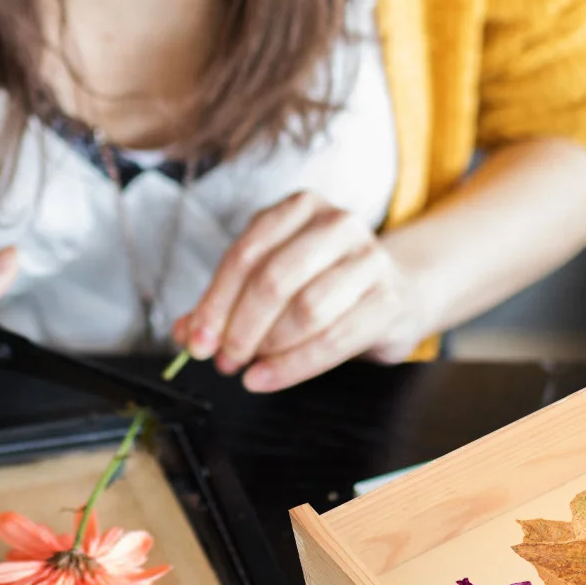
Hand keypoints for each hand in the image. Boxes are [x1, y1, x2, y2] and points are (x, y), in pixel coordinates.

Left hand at [172, 192, 428, 391]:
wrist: (399, 289)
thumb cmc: (326, 281)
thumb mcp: (275, 277)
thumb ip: (229, 300)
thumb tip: (187, 331)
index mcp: (300, 208)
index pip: (246, 254)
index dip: (215, 302)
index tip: (197, 339)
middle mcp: (337, 224)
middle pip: (274, 279)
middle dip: (239, 328)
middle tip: (223, 359)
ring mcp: (368, 259)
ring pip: (306, 309)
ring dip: (268, 347)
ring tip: (249, 367)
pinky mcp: (387, 299)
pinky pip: (334, 339)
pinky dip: (294, 366)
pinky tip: (269, 377)